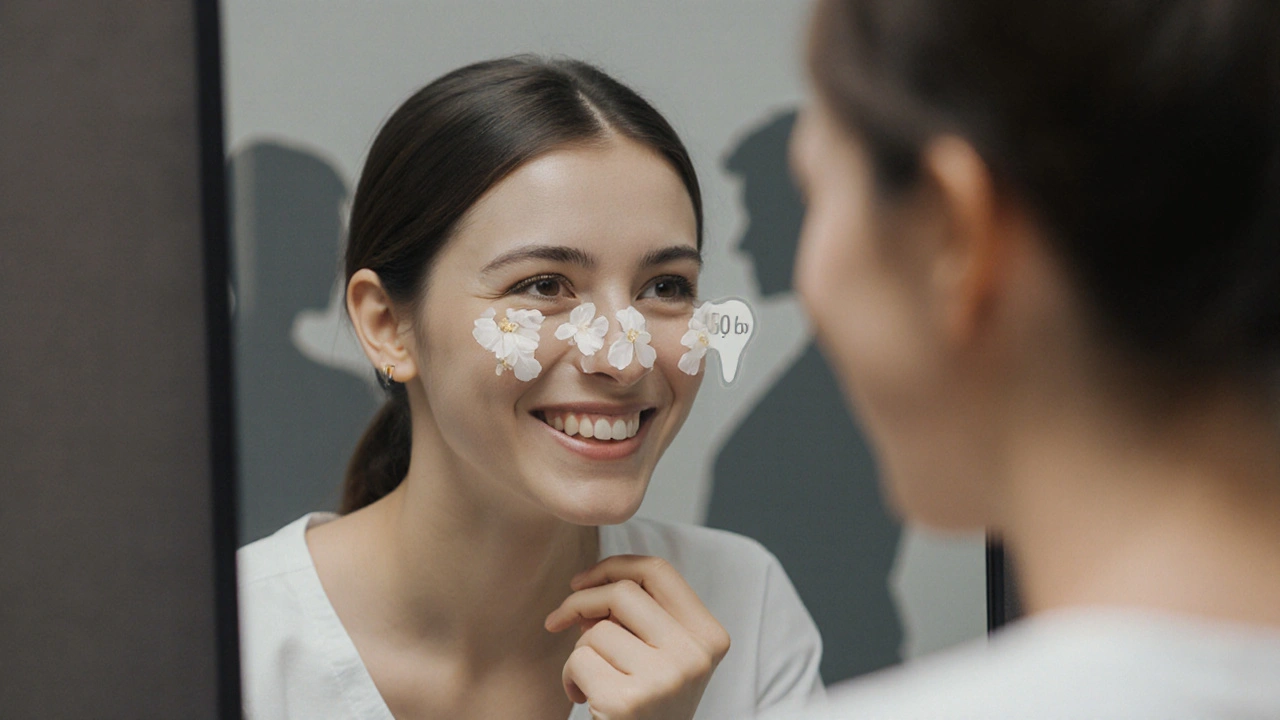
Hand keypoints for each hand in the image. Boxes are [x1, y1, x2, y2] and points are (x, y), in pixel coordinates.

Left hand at [544, 555, 730, 719]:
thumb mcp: (662, 655)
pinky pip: (579, 661)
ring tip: (594, 681)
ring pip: (596, 631)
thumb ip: (639, 616)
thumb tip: (584, 587)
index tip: (581, 581)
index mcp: (710, 636)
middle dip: (580, 601)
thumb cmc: (648, 705)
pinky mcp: (628, 702)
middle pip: (623, 593)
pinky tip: (587, 700)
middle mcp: (695, 655)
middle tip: (560, 620)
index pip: (658, 571)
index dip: (614, 566)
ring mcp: (665, 679)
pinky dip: (570, 678)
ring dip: (580, 653)